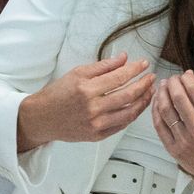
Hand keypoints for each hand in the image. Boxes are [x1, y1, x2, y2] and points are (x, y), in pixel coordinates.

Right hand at [17, 54, 155, 151]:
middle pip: (128, 95)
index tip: (144, 64)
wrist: (42, 118)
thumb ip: (103, 66)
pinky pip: (122, 125)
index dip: (135, 70)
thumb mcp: (77, 73)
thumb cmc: (58, 94)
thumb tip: (124, 58)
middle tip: (151, 77)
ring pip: (129, 113)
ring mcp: (96, 124)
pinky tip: (137, 105)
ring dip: (143, 101)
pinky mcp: (97, 135)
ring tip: (149, 91)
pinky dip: (132, 114)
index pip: (119, 77)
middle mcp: (93, 108)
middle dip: (144, 85)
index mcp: (87, 89)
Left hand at [152, 70, 193, 193]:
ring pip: (166, 110)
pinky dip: (156, 110)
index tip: (185, 75)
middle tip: (172, 78)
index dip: (187, 79)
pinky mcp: (173, 149)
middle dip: (173, 83)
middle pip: (179, 98)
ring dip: (162, 94)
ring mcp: (184, 141)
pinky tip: (157, 102)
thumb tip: (190, 80)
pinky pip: (160, 126)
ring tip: (163, 86)